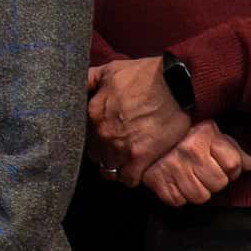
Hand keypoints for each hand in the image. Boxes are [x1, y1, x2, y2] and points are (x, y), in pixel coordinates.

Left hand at [86, 57, 192, 173]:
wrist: (179, 84)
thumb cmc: (146, 75)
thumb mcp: (110, 71)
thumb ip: (87, 80)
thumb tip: (72, 85)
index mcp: (91, 115)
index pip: (80, 137)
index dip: (92, 139)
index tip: (101, 138)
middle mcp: (102, 134)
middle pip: (94, 155)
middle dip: (103, 153)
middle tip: (117, 149)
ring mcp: (120, 148)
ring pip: (109, 170)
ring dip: (116, 167)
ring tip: (127, 161)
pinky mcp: (141, 158)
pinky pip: (128, 179)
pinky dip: (131, 177)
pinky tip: (137, 169)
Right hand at [140, 121, 250, 207]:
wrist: (141, 133)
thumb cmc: (181, 135)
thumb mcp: (210, 133)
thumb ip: (232, 149)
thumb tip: (250, 165)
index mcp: (204, 137)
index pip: (233, 165)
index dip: (233, 171)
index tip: (225, 168)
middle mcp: (189, 153)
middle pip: (218, 183)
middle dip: (216, 182)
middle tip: (207, 175)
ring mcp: (172, 169)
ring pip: (200, 196)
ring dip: (199, 192)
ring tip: (193, 182)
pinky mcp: (156, 181)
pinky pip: (178, 201)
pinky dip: (179, 198)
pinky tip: (177, 186)